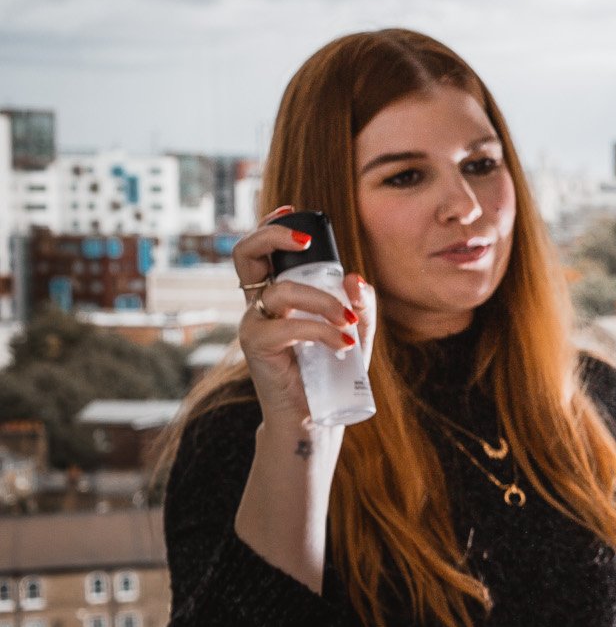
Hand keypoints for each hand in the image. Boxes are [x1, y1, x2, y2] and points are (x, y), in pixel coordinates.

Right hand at [234, 205, 375, 426]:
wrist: (314, 415)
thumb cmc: (330, 371)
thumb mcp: (355, 332)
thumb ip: (360, 305)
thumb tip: (357, 277)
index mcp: (275, 293)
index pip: (259, 251)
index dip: (269, 226)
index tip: (292, 211)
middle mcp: (258, 304)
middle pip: (245, 253)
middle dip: (273, 236)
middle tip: (308, 244)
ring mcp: (253, 324)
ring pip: (282, 290)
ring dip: (323, 302)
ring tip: (349, 323)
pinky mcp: (256, 345)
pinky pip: (289, 325)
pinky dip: (322, 331)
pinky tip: (344, 344)